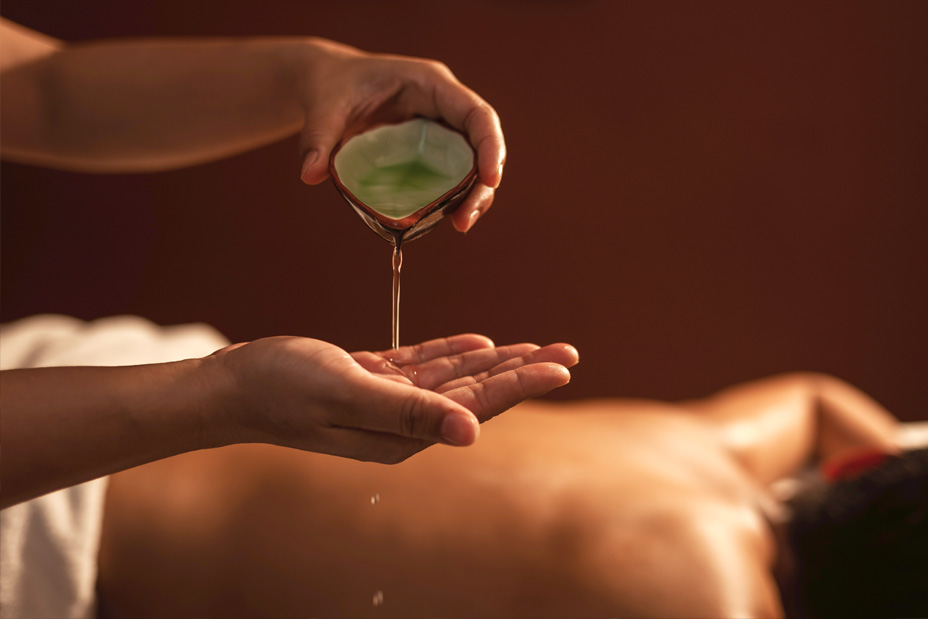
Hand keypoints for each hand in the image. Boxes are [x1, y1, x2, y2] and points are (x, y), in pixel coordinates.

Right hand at [213, 334, 576, 462]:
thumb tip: (471, 434)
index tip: (562, 365)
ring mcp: (386, 403)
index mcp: (401, 434)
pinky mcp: (371, 382)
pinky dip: (452, 354)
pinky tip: (479, 345)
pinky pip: (423, 367)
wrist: (231, 385)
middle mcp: (401, 424)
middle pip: (476, 393)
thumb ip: (408, 412)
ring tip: (536, 347)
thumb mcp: (347, 392)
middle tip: (568, 352)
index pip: (476, 406)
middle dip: (523, 371)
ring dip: (496, 361)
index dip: (522, 382)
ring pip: (454, 378)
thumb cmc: (281, 386)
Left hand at [294, 39, 504, 232]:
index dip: (490, 145)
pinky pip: (456, 173)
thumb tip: (309, 175)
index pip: (476, 113)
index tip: (490, 179)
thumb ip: (318, 138)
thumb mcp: (324, 107)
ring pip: (474, 163)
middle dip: (483, 183)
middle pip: (482, 144)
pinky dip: (457, 196)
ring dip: (474, 195)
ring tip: (460, 225)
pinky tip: (447, 218)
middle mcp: (445, 105)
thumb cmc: (332, 87)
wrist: (328, 86)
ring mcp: (442, 127)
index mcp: (431, 84)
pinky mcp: (433, 148)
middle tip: (464, 221)